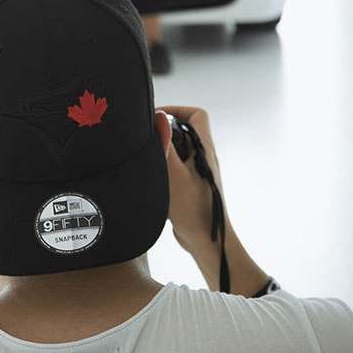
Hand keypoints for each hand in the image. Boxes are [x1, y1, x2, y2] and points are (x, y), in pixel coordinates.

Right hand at [159, 106, 270, 295]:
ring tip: (147, 160)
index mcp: (204, 149)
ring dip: (162, 152)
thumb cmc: (193, 210)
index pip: (196, 115)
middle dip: (164, 130)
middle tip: (146, 138)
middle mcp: (203, 158)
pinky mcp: (191, 187)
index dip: (177, 109)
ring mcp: (198, 173)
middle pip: (184, 131)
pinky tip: (152, 180)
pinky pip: (176, 168)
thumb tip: (158, 116)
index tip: (156, 115)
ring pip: (178, 150)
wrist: (206, 242)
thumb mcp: (174, 174)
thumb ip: (165, 145)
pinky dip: (163, 168)